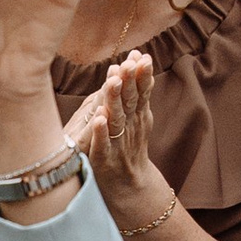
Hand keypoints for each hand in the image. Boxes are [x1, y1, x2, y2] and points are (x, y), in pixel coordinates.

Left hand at [59, 49, 158, 205]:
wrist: (130, 185)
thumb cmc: (130, 145)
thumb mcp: (138, 115)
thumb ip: (138, 89)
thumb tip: (140, 57)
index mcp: (137, 114)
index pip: (141, 91)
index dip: (141, 74)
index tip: (140, 55)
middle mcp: (130, 126)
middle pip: (130, 101)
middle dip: (130, 82)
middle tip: (128, 63)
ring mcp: (118, 142)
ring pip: (116, 119)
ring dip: (114, 100)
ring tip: (112, 82)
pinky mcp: (104, 158)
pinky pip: (102, 144)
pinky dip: (101, 132)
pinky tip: (99, 119)